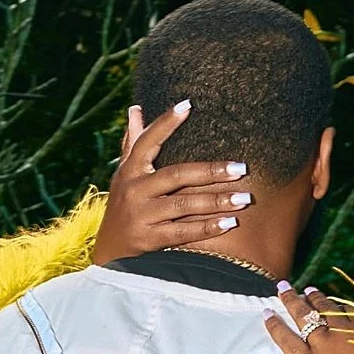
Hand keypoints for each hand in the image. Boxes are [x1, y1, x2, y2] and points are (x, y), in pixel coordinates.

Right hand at [91, 102, 254, 266]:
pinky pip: (182, 232)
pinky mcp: (148, 239)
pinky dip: (207, 228)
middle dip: (211, 171)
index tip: (188, 105)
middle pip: (176, 175)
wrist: (109, 248)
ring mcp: (140, 215)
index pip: (147, 141)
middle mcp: (134, 190)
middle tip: (242, 168)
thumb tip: (135, 108)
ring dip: (216, 201)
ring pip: (183, 205)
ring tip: (244, 198)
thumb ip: (133, 142)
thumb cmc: (124, 203)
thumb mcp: (125, 174)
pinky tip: (230, 223)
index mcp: (130, 170)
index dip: (165, 123)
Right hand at [263, 282, 353, 353]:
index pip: (284, 338)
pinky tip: (337, 302)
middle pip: (301, 315)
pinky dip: (340, 305)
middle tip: (282, 288)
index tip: (268, 312)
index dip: (274, 324)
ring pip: (325, 307)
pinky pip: (350, 309)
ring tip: (308, 291)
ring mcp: (345, 332)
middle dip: (289, 299)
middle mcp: (323, 343)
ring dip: (314, 297)